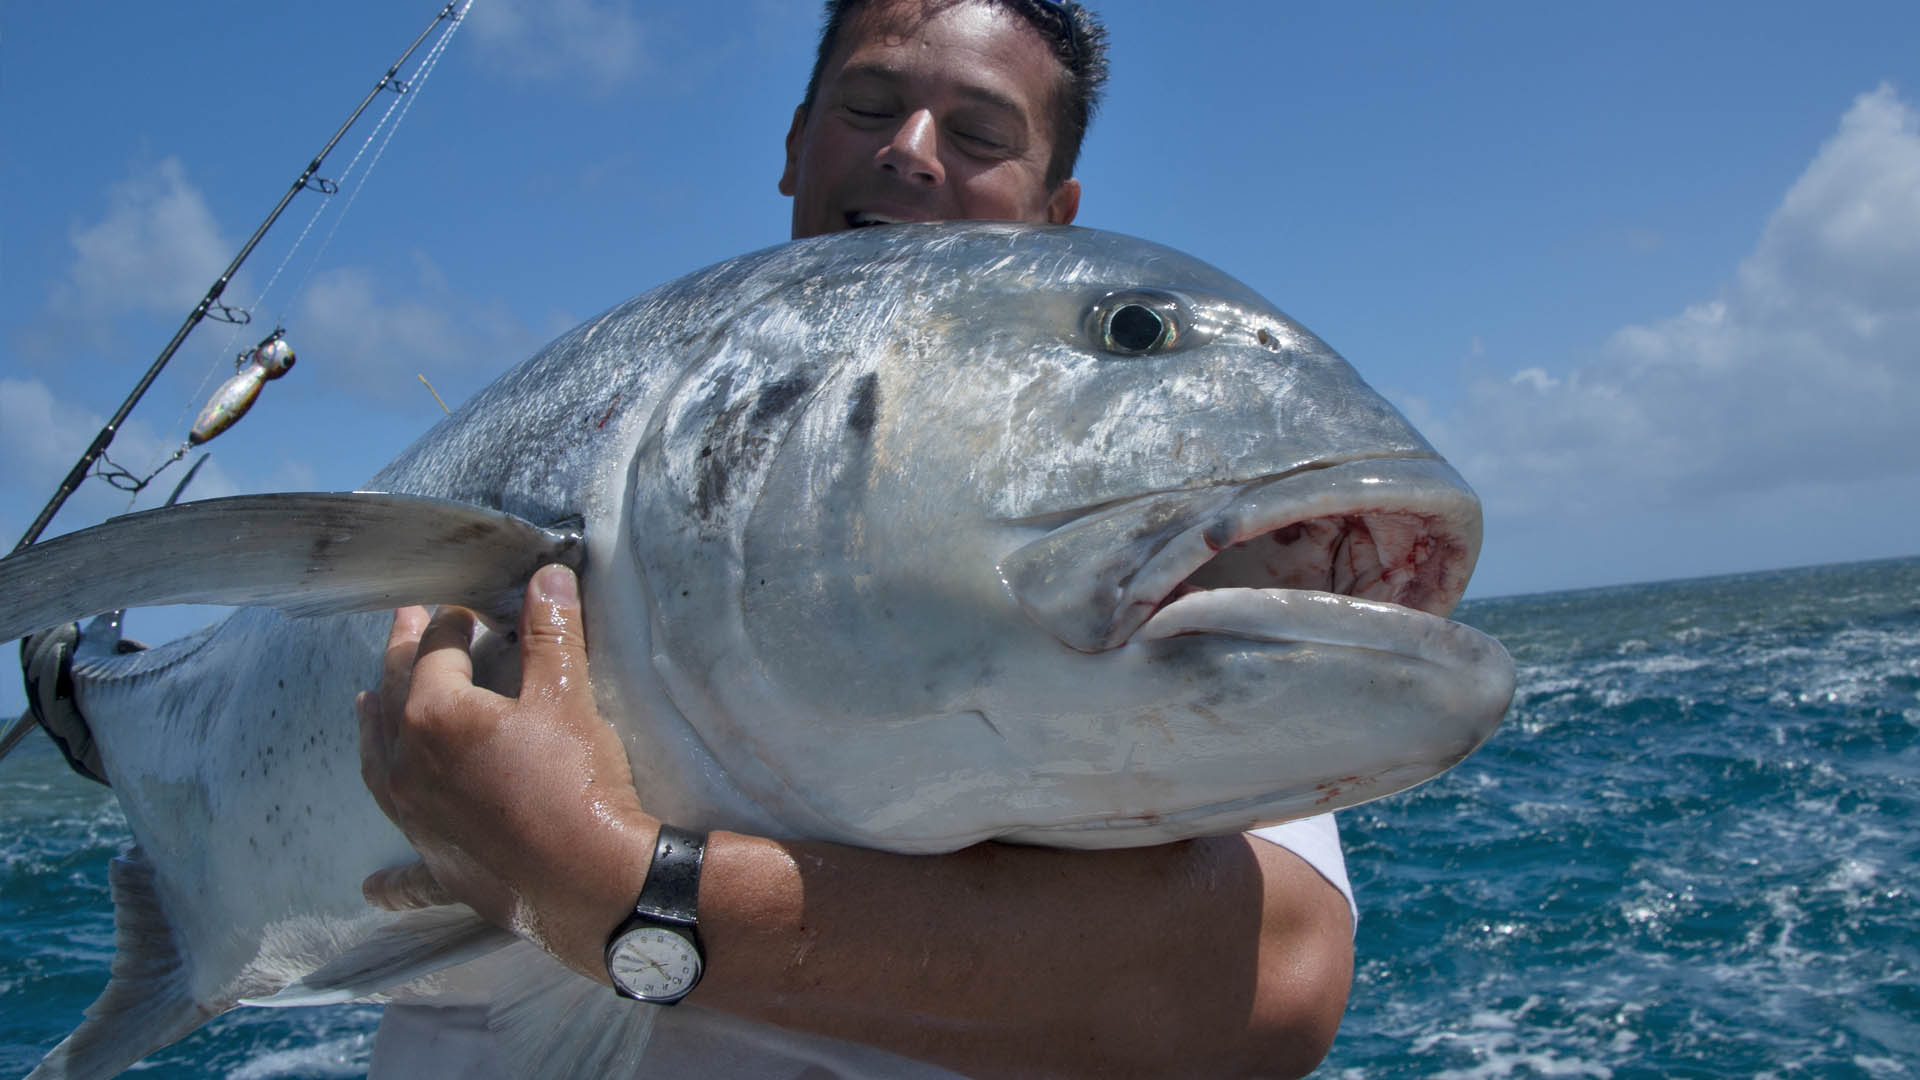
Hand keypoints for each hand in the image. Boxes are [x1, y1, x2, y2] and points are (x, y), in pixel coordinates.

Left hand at [357, 563, 654, 976]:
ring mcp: (416, 822)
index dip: (451, 621)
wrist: (592, 880)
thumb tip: (546, 575)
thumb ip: (550, 633)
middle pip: (394, 697)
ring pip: (379, 766)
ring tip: (365, 705)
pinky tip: (373, 887)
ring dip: (372, 731)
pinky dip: (390, 878)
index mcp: (434, 716)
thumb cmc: (576, 781)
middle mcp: (408, 767)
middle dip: (401, 654)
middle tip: (404, 622)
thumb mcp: (567, 696)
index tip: (465, 605)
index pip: (436, 651)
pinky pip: (406, 873)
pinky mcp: (439, 870)